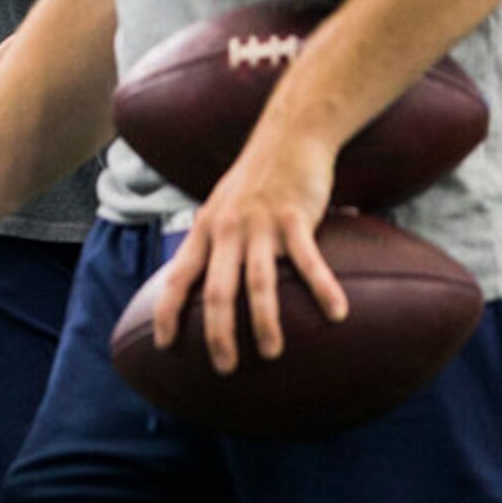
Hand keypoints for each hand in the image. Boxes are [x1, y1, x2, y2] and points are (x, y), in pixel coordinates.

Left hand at [151, 128, 348, 373]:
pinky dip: (323, 289)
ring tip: (271, 353)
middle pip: (216, 291)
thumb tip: (199, 279)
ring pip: (259, 283)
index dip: (167, 312)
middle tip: (223, 367)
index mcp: (205, 230)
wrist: (287, 135)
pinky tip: (337, 314)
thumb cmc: (254, 178)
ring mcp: (260, 225)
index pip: (177, 277)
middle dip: (217, 333)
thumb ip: (211, 241)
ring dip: (264, 322)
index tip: (163, 344)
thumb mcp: (220, 207)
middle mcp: (227, 230)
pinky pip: (309, 261)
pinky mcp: (294, 218)